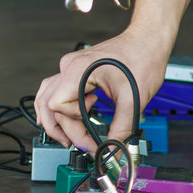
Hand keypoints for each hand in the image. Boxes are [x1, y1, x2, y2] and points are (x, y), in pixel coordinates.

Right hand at [34, 26, 170, 152]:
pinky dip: (54, 108)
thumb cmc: (142, 59)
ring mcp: (69, 67)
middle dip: (65, 130)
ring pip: (44, 98)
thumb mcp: (134, 100)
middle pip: (50, 106)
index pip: (59, 106)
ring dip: (52, 121)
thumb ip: (122, 130)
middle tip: (82, 145)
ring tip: (66, 138)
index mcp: (79, 70)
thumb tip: (113, 152)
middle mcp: (68, 67)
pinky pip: (52, 91)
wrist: (147, 40)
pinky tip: (58, 119)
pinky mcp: (73, 70)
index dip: (73, 126)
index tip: (90, 139)